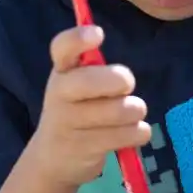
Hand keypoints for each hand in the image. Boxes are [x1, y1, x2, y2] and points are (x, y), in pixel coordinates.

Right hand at [25, 25, 152, 189]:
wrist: (53, 158)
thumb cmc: (75, 110)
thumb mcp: (74, 84)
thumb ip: (91, 67)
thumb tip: (115, 55)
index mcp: (61, 71)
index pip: (61, 48)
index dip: (78, 38)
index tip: (98, 34)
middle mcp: (60, 94)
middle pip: (93, 81)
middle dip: (120, 80)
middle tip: (127, 86)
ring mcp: (71, 123)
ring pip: (121, 110)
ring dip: (135, 111)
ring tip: (130, 114)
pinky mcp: (88, 148)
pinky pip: (131, 133)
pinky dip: (139, 133)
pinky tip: (129, 134)